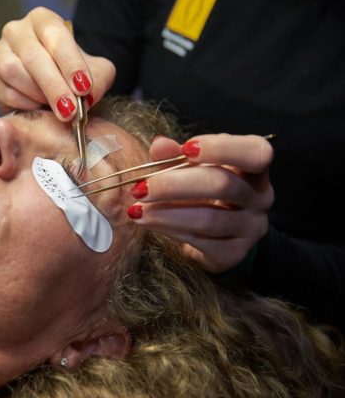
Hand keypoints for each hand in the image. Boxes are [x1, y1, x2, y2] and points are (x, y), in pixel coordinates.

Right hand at [0, 7, 115, 120]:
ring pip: (13, 72)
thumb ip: (99, 79)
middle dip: (54, 86)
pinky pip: (3, 91)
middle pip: (32, 56)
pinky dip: (23, 104)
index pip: (55, 36)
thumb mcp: (95, 72)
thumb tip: (88, 96)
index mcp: (42, 20)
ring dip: (38, 95)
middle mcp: (16, 31)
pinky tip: (39, 109)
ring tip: (57, 110)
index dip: (70, 63)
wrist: (52, 88)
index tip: (83, 88)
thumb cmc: (72, 74)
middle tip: (70, 110)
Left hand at [127, 134, 273, 272]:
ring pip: (208, 219)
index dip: (222, 148)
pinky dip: (170, 230)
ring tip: (137, 210)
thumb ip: (176, 155)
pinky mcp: (234, 252)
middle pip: (222, 185)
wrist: (218, 235)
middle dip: (175, 185)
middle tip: (140, 188)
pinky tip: (149, 223)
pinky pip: (200, 241)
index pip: (255, 153)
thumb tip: (159, 145)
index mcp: (254, 168)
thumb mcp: (193, 168)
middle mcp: (259, 197)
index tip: (186, 148)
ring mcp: (250, 228)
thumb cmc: (205, 192)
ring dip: (166, 213)